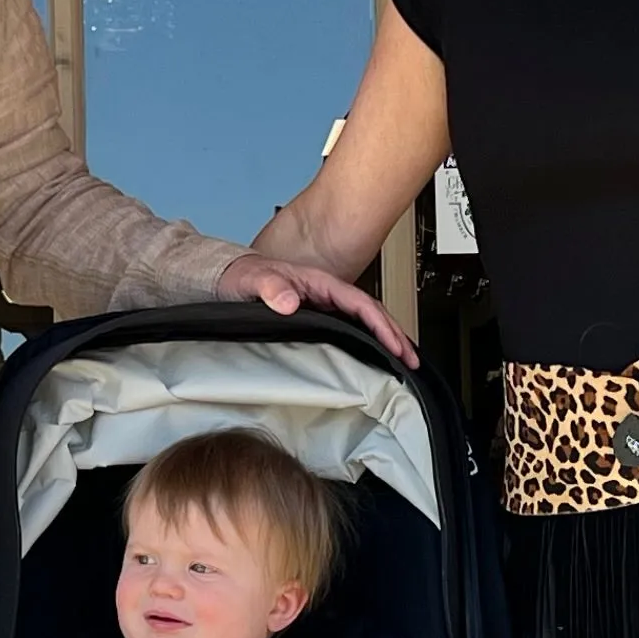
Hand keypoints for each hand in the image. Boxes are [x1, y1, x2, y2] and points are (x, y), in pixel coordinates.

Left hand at [217, 248, 415, 365]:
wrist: (227, 277)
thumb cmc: (240, 276)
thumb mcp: (252, 279)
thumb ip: (270, 287)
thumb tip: (291, 300)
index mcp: (319, 282)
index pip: (360, 303)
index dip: (380, 324)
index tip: (394, 344)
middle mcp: (325, 292)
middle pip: (370, 312)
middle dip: (394, 335)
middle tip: (411, 360)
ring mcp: (322, 305)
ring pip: (362, 321)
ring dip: (384, 339)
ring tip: (402, 361)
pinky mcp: (316, 316)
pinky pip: (349, 328)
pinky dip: (367, 341)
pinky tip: (372, 356)